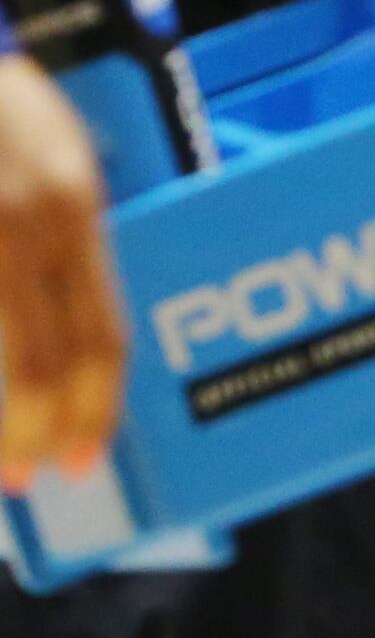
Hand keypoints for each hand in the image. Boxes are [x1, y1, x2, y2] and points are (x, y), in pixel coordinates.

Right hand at [0, 53, 123, 492]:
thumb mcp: (46, 164)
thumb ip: (59, 245)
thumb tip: (69, 348)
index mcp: (72, 204)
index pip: (101, 330)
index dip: (94, 406)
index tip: (82, 456)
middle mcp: (27, 218)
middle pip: (48, 358)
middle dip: (40, 430)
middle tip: (32, 474)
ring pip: (5, 356)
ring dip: (2, 422)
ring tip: (1, 466)